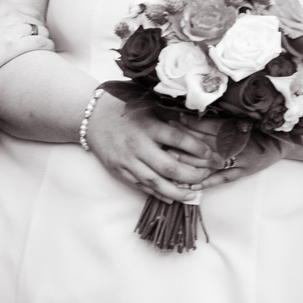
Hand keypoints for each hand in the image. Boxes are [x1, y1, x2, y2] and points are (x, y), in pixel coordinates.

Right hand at [0, 0, 53, 80]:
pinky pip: (41, 43)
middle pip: (37, 20)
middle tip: (41, 37)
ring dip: (45, 37)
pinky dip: (48, 45)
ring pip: (41, 30)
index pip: (28, 10)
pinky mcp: (16, 46)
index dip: (33, 19)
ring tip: (45, 44)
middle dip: (41, 28)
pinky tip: (49, 48)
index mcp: (2, 6)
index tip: (34, 26)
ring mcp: (14, 30)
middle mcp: (11, 16)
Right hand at [85, 93, 219, 203]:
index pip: (177, 138)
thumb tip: (199, 120)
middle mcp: (137, 144)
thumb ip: (169, 113)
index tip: (211, 155)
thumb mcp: (148, 104)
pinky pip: (140, 186)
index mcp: (147, 125)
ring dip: (177, 192)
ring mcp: (127, 160)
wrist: (92, 116)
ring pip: (155, 182)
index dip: (197, 148)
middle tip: (208, 177)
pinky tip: (172, 198)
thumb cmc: (124, 107)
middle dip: (192, 175)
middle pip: (169, 166)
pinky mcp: (119, 170)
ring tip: (194, 195)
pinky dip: (157, 194)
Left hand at [171, 114, 289, 189]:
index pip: (205, 125)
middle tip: (163, 143)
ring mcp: (237, 159)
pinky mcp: (241, 172)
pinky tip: (190, 185)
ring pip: (208, 163)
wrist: (280, 141)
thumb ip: (217, 117)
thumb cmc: (257, 127)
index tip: (170, 120)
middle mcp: (233, 142)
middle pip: (203, 144)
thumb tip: (189, 113)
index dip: (187, 123)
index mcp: (232, 126)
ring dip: (188, 163)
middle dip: (182, 144)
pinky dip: (205, 182)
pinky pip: (221, 179)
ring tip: (169, 162)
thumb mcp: (238, 117)